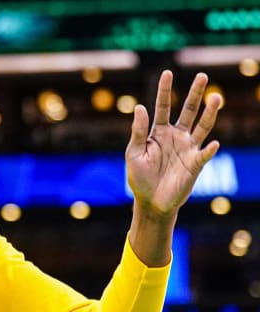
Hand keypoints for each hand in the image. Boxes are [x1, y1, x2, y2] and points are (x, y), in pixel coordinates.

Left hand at [126, 70, 220, 216]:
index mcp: (158, 132)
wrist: (151, 202)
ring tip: (216, 97)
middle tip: (202, 76)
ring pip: (202, 127)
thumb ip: (138, 131)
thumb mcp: (133, 153)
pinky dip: (209, 149)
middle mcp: (176, 136)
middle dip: (195, 94)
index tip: (167, 72)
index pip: (163, 107)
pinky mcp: (195, 164)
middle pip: (188, 111)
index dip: (164, 90)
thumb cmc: (139, 177)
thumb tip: (140, 107)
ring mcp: (188, 148)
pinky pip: (205, 154)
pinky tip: (214, 143)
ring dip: (210, 113)